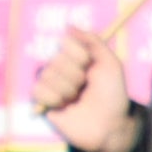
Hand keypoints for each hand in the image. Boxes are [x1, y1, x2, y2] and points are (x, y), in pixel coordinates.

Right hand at [33, 19, 138, 151]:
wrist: (109, 125)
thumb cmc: (113, 96)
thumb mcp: (111, 65)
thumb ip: (93, 42)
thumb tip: (69, 26)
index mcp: (77, 57)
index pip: (67, 42)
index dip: (82, 56)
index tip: (92, 66)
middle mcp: (62, 67)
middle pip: (57, 59)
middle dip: (76, 76)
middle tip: (85, 88)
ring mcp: (51, 83)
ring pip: (48, 75)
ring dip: (67, 89)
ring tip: (76, 99)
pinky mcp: (42, 100)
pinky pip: (39, 90)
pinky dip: (55, 98)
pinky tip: (64, 106)